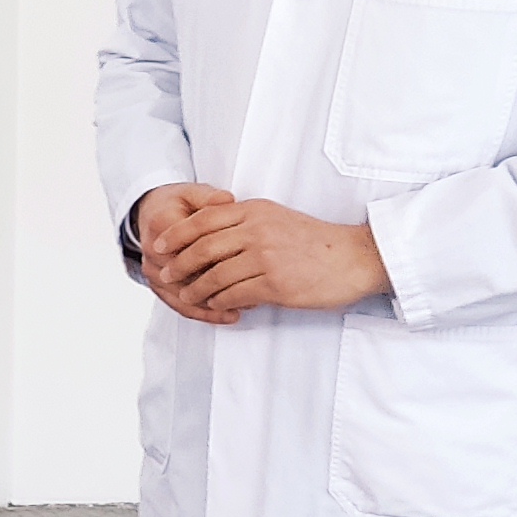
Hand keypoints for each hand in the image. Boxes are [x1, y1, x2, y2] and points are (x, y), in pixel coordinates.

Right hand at [133, 182, 237, 326]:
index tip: (247, 260)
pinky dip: (205, 313)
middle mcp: (153, 251)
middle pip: (189, 275)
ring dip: (215, 303)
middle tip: (253, 288)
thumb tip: (227, 200)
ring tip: (245, 305)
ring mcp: (154, 271)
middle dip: (220, 284)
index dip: (220, 256)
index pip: (192, 246)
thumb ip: (210, 197)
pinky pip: (179, 305)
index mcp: (161, 225)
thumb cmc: (176, 204)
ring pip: (184, 295)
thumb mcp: (192, 193)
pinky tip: (227, 316)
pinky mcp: (158, 285)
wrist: (150, 214)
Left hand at [151, 199, 389, 321]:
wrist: (355, 258)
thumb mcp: (279, 219)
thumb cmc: (317, 242)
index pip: (204, 218)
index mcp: (256, 211)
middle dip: (179, 263)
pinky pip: (235, 295)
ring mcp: (265, 257)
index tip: (161, 245)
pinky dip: (220, 302)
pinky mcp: (275, 284)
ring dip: (197, 289)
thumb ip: (247, 222)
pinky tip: (216, 305)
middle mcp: (257, 230)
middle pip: (203, 247)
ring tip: (189, 296)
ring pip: (215, 275)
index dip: (177, 233)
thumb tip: (212, 235)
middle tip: (167, 275)